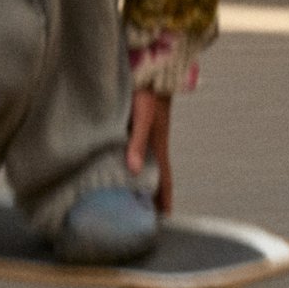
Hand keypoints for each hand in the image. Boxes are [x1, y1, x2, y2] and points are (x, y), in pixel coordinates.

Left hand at [126, 89, 173, 213]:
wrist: (151, 68)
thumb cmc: (147, 92)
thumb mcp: (142, 117)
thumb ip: (137, 142)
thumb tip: (133, 169)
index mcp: (159, 145)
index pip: (165, 179)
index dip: (164, 198)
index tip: (164, 218)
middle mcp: (155, 143)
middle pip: (157, 175)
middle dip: (153, 195)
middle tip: (146, 216)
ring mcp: (148, 135)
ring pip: (147, 164)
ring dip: (143, 181)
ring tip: (134, 197)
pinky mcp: (139, 126)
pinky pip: (138, 152)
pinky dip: (134, 165)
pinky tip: (123, 167)